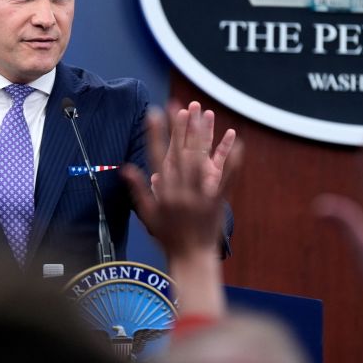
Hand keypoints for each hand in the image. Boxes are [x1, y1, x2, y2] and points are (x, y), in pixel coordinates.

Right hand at [122, 104, 242, 259]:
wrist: (190, 257)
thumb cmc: (167, 236)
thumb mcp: (147, 213)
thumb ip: (138, 189)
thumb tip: (125, 168)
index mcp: (164, 192)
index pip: (157, 156)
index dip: (156, 134)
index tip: (153, 113)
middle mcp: (181, 190)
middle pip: (181, 153)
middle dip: (181, 128)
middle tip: (182, 105)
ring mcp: (201, 195)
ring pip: (202, 160)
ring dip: (204, 136)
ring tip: (205, 114)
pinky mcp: (218, 200)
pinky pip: (226, 177)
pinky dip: (232, 159)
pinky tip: (236, 140)